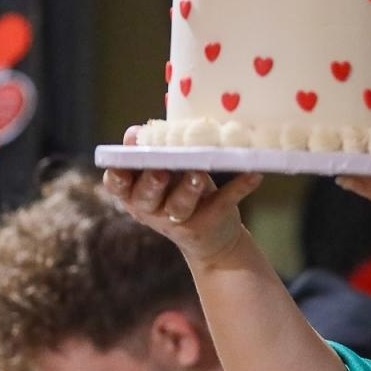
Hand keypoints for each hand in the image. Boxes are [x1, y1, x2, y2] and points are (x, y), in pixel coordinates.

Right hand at [103, 126, 264, 265]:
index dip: (116, 175)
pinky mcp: (207, 223)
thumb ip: (152, 155)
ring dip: (188, 190)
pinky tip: (254, 175)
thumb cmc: (181, 193)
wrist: (214, 239)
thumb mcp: (164, 175)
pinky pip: (223, 203)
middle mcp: (151, 210)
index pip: (117, 185)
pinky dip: (239, 187)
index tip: (121, 162)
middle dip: (151, 184)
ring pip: (179, 206)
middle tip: (161, 171)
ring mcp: (178, 220)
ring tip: (198, 174)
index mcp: (135, 194)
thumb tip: (138, 131)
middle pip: (145, 198)